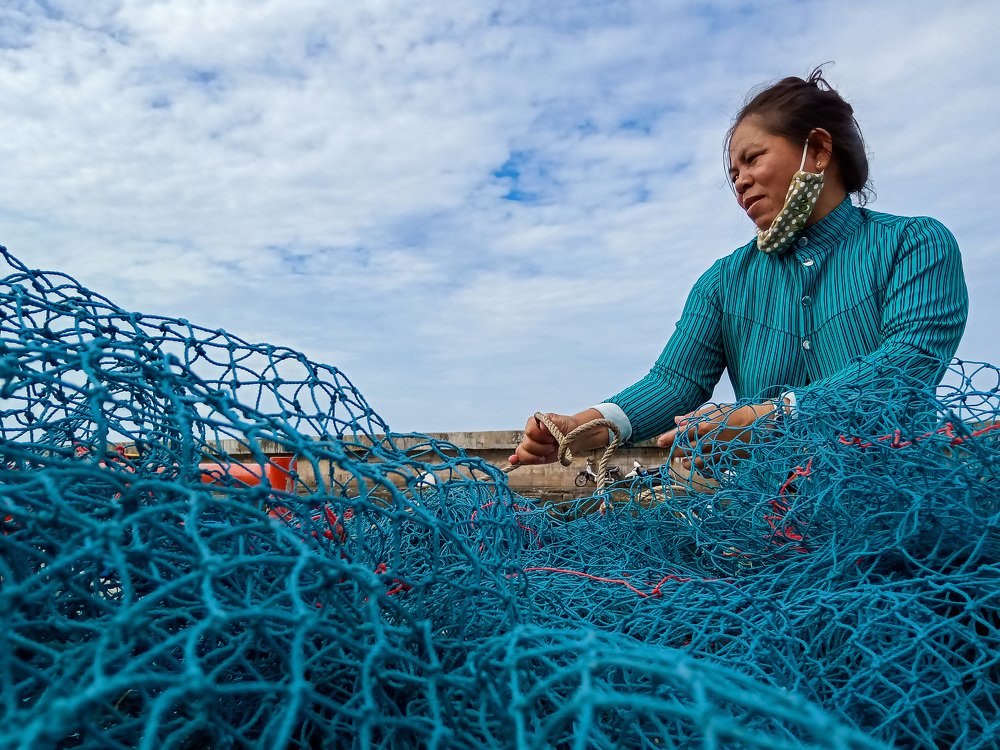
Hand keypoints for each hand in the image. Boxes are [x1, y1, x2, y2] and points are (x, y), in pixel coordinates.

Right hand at [508, 408, 606, 465]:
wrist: (574, 437)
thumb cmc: (567, 427)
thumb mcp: (561, 422)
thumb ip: (551, 422)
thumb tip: (541, 426)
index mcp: (535, 422)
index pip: (530, 431)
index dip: (540, 436)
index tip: (551, 437)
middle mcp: (530, 433)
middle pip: (526, 443)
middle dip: (541, 448)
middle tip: (552, 446)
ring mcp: (530, 444)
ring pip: (523, 452)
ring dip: (536, 456)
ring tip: (548, 451)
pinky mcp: (533, 454)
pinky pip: (521, 458)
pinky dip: (517, 460)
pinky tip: (514, 461)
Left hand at [656, 402, 772, 465]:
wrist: (763, 425)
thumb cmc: (737, 414)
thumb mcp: (715, 411)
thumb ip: (694, 416)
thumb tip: (676, 420)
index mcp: (706, 425)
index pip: (681, 433)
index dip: (669, 437)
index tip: (659, 441)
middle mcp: (709, 440)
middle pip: (685, 448)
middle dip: (675, 450)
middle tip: (670, 450)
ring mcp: (718, 452)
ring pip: (695, 461)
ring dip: (686, 461)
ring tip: (683, 460)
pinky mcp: (727, 461)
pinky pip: (709, 469)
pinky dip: (701, 469)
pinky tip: (698, 466)